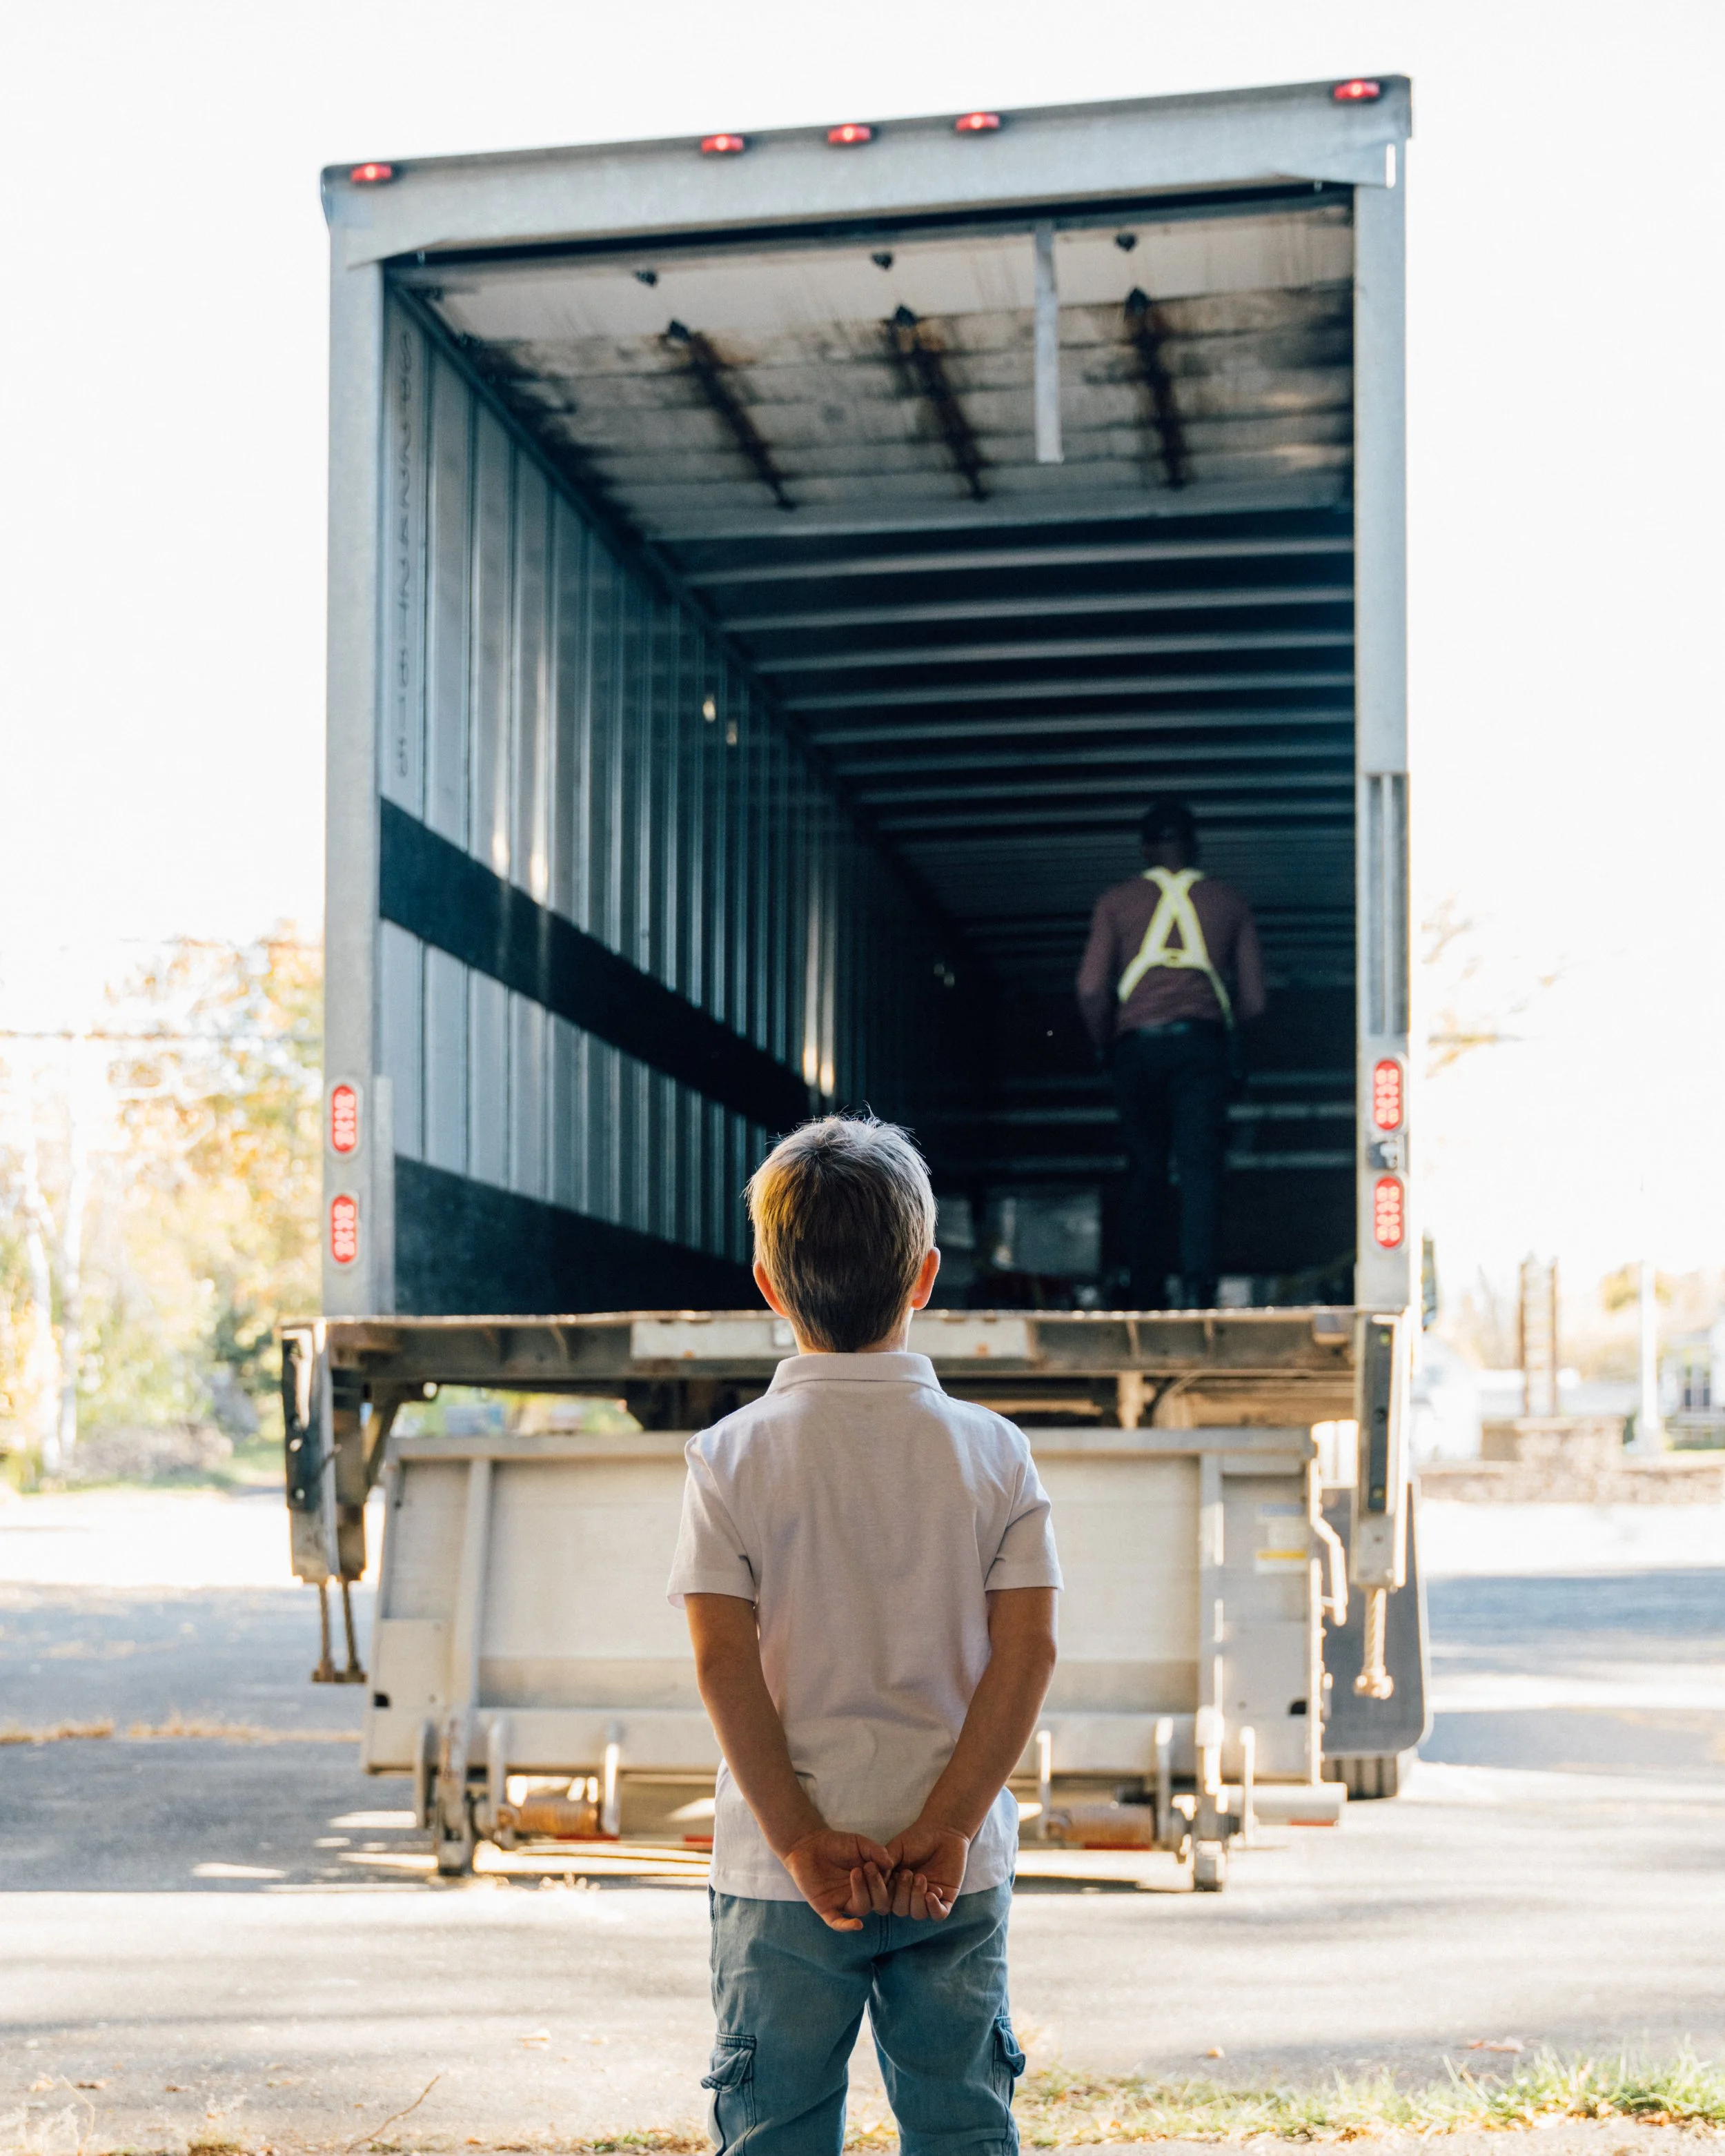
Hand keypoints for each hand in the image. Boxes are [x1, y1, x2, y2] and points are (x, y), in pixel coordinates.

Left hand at [781, 1829, 895, 1932]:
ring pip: (861, 1908)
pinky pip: (837, 1922)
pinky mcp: (826, 1908)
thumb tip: (890, 1863)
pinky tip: (857, 1925)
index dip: (885, 1879)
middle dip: (876, 1886)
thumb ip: (875, 1850)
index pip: (886, 1887)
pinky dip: (847, 1926)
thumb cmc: (836, 1844)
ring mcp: (843, 1902)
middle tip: (868, 1867)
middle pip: (877, 1901)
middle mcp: (859, 1894)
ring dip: (862, 1893)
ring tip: (856, 1872)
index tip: (880, 1863)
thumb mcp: (858, 1843)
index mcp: (870, 1881)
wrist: (809, 1844)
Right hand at [884, 1819, 969, 1920]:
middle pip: (900, 1910)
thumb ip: (884, 1865)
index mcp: (894, 1886)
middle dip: (902, 1893)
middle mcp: (909, 1895)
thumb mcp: (895, 1849)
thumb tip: (878, 1883)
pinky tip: (931, 1894)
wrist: (943, 1831)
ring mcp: (927, 1898)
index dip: (884, 1893)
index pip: (884, 1901)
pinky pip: (938, 1915)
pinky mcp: (945, 1898)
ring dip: (917, 1897)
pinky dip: (934, 1908)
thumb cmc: (917, 1838)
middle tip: (907, 1873)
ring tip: (921, 1877)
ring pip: (917, 1913)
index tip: (889, 1877)